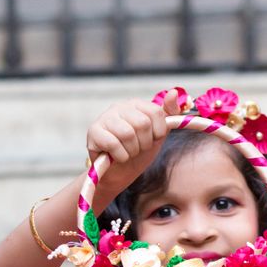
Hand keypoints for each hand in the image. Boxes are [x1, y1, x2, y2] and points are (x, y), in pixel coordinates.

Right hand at [86, 89, 180, 203]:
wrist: (120, 174)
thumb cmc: (138, 151)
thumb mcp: (159, 134)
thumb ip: (169, 114)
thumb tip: (173, 93)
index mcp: (136, 104)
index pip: (156, 112)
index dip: (158, 132)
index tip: (152, 139)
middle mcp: (119, 107)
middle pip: (142, 123)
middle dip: (144, 143)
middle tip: (138, 149)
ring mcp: (104, 118)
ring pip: (127, 134)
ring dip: (132, 151)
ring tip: (128, 153)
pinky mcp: (93, 132)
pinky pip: (113, 144)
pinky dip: (120, 156)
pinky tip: (117, 157)